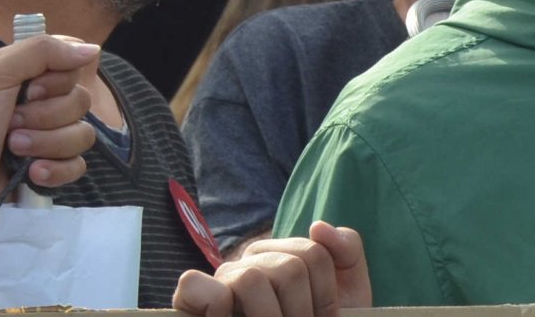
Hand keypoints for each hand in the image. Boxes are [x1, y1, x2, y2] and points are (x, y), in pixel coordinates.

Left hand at [0, 34, 99, 240]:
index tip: (28, 91)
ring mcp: (49, 137)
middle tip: (10, 124)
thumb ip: (40, 52)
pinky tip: (32, 174)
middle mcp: (41, 102)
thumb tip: (92, 48)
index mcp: (27, 75)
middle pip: (80, 102)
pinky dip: (55, 171)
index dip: (56, 82)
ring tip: (15, 150)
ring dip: (46, 144)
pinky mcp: (53, 168)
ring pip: (83, 135)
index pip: (72, 67)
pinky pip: (78, 166)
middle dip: (44, 117)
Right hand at [175, 223, 369, 316]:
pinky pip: (193, 283)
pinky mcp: (189, 302)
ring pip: (251, 279)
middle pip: (289, 269)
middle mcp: (245, 264)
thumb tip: (317, 226)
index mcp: (276, 257)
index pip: (313, 254)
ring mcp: (218, 283)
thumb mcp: (345, 296)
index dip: (327, 296)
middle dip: (304, 312)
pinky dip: (217, 305)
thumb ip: (345, 254)